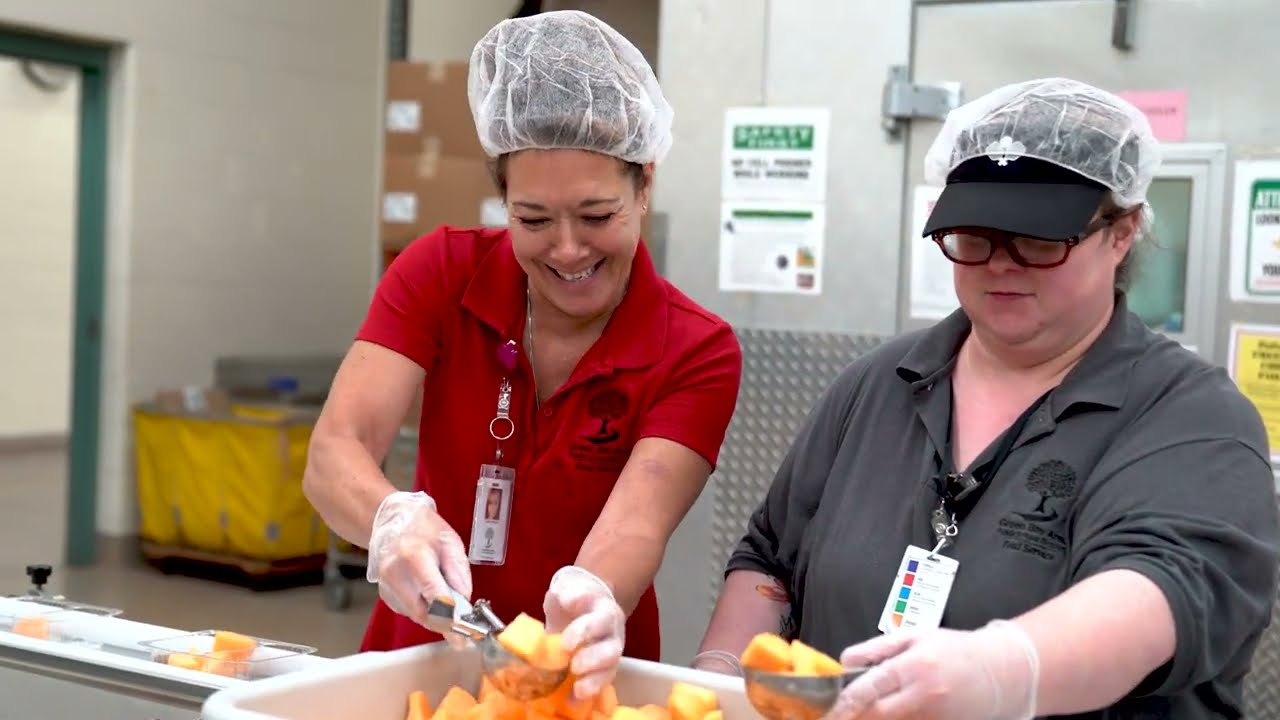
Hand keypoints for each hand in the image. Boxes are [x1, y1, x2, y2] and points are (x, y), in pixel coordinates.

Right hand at [367, 491, 472, 647]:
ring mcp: (387, 586)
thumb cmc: (422, 528)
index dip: (452, 617)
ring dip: (437, 618)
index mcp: (414, 556)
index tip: (465, 633)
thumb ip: (459, 570)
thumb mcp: (449, 540)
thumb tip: (465, 599)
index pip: (435, 595)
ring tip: (451, 609)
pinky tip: (432, 598)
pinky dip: (425, 610)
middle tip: (464, 633)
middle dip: (446, 624)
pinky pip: (410, 611)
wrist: (390, 521)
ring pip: (417, 615)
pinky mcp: (386, 595)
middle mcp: (395, 574)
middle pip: (424, 613)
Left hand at [544, 566, 625, 699]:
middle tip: (573, 665)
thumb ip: (568, 591)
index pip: (602, 620)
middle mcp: (612, 633)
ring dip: (595, 680)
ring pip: (611, 670)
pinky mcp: (602, 669)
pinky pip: (601, 684)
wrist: (579, 603)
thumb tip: (570, 599)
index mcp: (605, 611)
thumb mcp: (567, 586)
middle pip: (612, 650)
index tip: (566, 642)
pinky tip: (573, 701)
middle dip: (593, 660)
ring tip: (578, 688)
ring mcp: (609, 653)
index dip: (586, 632)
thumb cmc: (572, 596)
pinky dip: (588, 694)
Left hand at [827, 620, 1038, 719]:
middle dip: (855, 716)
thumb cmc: (956, 649)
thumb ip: (877, 649)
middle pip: (878, 714)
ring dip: (874, 719)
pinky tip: (890, 712)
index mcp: (914, 666)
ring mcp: (934, 715)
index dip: (847, 701)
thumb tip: (846, 660)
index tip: (831, 707)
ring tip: (860, 714)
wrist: (1002, 671)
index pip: (871, 688)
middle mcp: (923, 695)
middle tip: (838, 715)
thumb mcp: (916, 637)